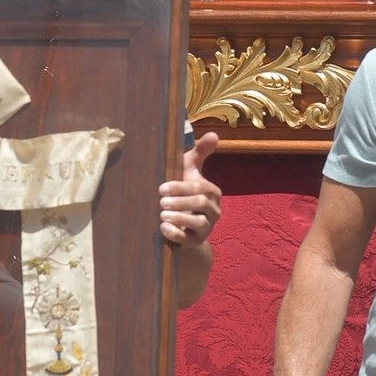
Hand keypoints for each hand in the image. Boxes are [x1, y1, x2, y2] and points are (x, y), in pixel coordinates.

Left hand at [159, 133, 220, 247]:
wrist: (181, 222)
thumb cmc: (183, 192)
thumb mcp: (189, 171)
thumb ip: (200, 152)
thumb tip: (214, 134)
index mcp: (212, 192)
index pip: (200, 187)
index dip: (181, 187)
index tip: (162, 188)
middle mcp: (214, 210)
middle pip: (200, 204)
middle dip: (179, 202)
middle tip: (160, 202)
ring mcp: (207, 227)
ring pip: (198, 223)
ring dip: (178, 217)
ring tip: (162, 214)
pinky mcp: (197, 242)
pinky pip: (189, 239)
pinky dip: (175, 233)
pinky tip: (162, 228)